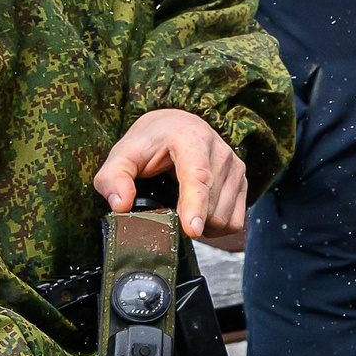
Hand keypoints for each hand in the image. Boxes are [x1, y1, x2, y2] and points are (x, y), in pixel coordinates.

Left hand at [94, 111, 247, 245]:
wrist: (178, 125)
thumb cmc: (150, 142)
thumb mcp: (122, 154)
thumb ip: (113, 177)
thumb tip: (121, 205)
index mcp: (191, 139)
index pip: (198, 176)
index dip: (196, 205)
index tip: (192, 230)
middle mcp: (220, 151)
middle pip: (211, 206)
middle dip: (188, 222)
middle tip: (165, 214)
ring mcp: (235, 166)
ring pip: (224, 217)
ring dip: (203, 227)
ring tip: (182, 213)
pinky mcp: (243, 180)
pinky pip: (236, 220)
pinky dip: (217, 228)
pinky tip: (199, 217)